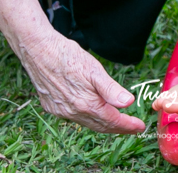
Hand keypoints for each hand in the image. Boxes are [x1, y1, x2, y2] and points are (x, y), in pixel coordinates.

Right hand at [15, 31, 145, 134]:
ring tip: (116, 123)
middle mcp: (72, 112)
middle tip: (133, 128)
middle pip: (100, 125)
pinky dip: (88, 118)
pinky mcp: (52, 106)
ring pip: (87, 123)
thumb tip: (128, 102)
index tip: (140, 127)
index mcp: (85, 104)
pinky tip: (92, 113)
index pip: (112, 120)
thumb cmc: (66, 55)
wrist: (37, 49)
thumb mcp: (93, 69)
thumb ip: (110, 89)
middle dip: (118, 128)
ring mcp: (60, 110)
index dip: (127, 125)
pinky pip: (74, 117)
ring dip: (103, 124)